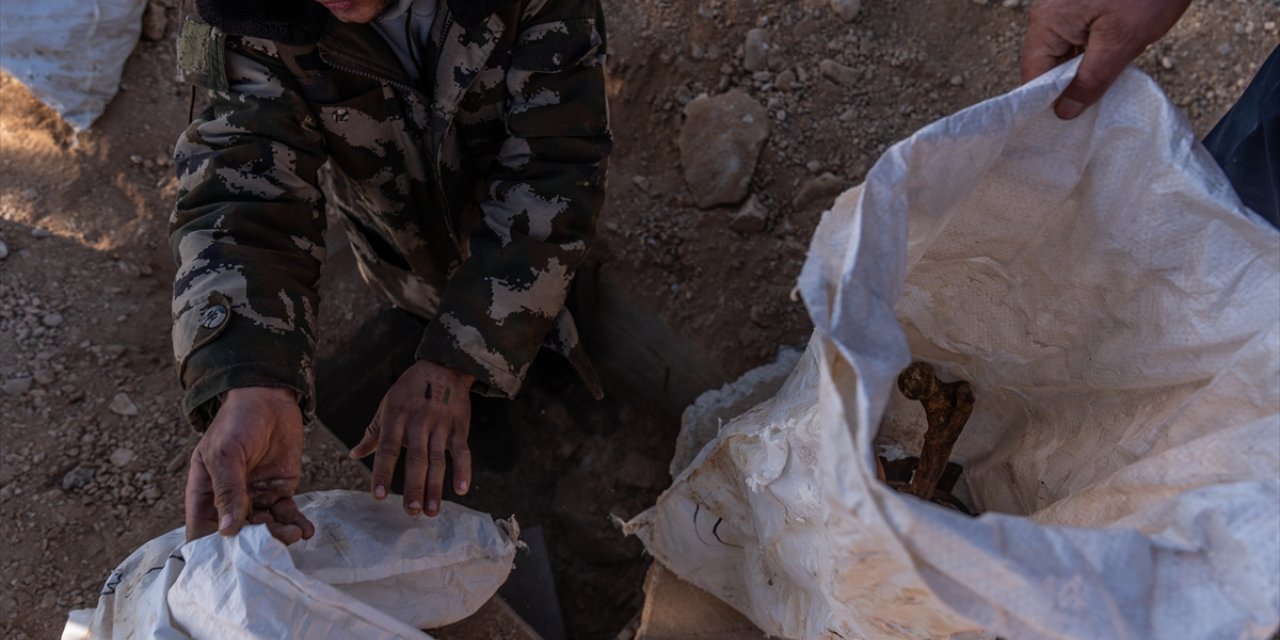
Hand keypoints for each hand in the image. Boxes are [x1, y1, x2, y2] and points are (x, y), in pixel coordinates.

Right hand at [185, 387, 314, 543]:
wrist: (269, 399)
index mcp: (204, 494)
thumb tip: (228, 529)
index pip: (202, 532)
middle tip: (272, 546)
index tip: (229, 563)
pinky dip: (296, 524)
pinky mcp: (280, 492)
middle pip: (238, 536)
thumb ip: (228, 490)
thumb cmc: (237, 422)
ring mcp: (256, 498)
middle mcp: (229, 501)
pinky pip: (287, 515)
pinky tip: (306, 531)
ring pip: (266, 529)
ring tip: (294, 535)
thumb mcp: (226, 454)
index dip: (212, 550)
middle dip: (254, 545)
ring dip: (279, 536)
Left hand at [350, 360, 473, 515]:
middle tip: (411, 511)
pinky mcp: (459, 426)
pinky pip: (462, 451)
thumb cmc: (409, 390)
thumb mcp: (387, 406)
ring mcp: (441, 424)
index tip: (379, 496)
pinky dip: (463, 470)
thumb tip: (354, 454)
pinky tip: (461, 489)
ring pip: (439, 460)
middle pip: (417, 459)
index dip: (383, 472)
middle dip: (414, 486)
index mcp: (396, 418)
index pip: (388, 449)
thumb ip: (373, 433)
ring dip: (435, 487)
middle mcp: (418, 422)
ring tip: (431, 511)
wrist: (442, 367)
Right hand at [1021, 0, 1190, 118]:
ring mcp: (1065, 7)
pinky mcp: (1083, 4)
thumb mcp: (1122, 42)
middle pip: (1046, 64)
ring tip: (1101, 90)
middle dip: (1066, 87)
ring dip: (1081, 72)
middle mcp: (1048, 13)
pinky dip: (1091, 55)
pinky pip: (1077, 38)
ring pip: (1063, 52)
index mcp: (1047, 22)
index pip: (1034, 74)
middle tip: (1088, 112)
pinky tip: (1109, 67)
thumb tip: (1064, 112)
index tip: (1065, 125)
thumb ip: (1090, 80)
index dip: (1047, 102)